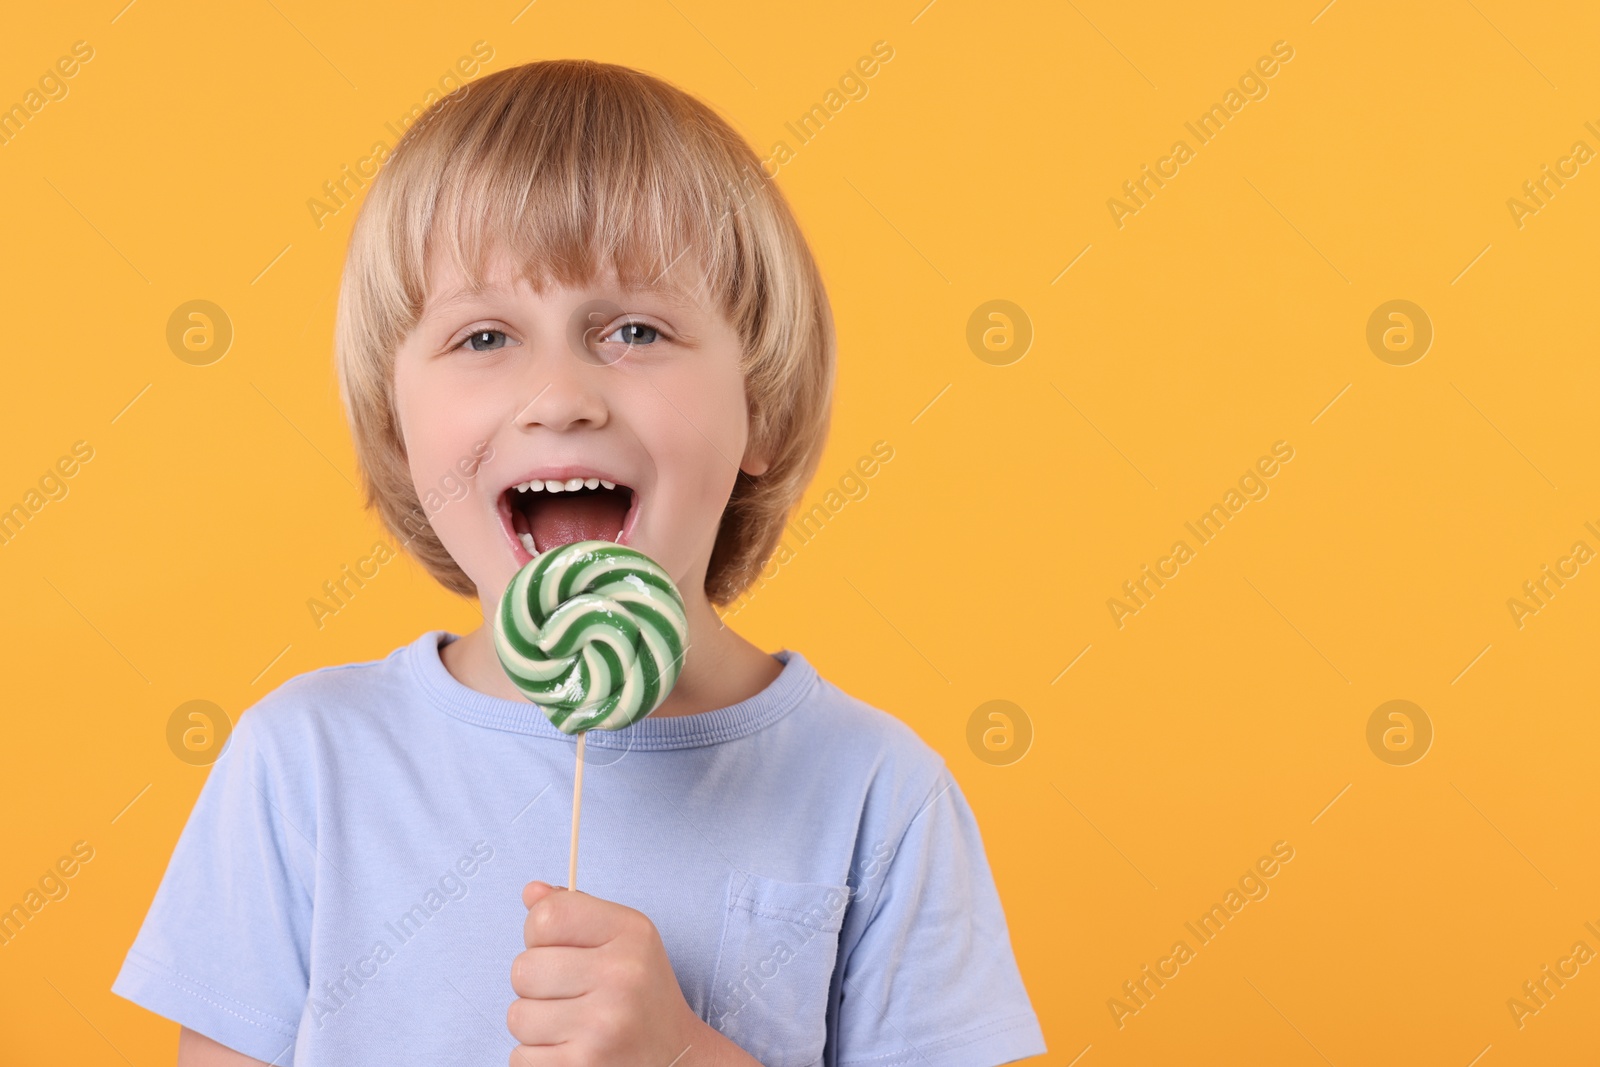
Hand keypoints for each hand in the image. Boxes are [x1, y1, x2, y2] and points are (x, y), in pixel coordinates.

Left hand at [507, 880, 707, 1065]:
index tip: (560, 949)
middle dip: (536, 984)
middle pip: (523, 968)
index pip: (547, 916)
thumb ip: (576, 911)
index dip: (539, 933)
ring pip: (517, 1016)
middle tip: (570, 993)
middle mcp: (620, 976)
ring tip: (572, 1024)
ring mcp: (602, 1026)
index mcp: (631, 933)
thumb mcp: (624, 939)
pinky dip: (537, 1057)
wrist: (676, 1057)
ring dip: (535, 1024)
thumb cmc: (641, 994)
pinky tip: (571, 1050)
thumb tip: (531, 892)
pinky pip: (520, 1056)